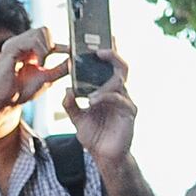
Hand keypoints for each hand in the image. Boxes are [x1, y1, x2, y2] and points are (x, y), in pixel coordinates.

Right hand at [0, 26, 70, 109]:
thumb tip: (73, 61)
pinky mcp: (11, 48)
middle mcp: (20, 44)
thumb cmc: (20, 91)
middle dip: (52, 44)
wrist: (5, 101)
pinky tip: (38, 64)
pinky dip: (40, 52)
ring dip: (46, 49)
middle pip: (44, 30)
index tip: (71, 52)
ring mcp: (14, 44)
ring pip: (40, 32)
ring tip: (42, 64)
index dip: (62, 44)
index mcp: (27, 49)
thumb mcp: (47, 78)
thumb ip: (59, 69)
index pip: (47, 38)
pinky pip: (32, 41)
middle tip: (49, 61)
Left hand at [63, 43, 136, 165]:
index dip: (107, 51)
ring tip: (89, 74)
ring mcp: (126, 102)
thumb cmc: (95, 136)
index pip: (109, 66)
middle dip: (112, 54)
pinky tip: (92, 99)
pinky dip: (104, 96)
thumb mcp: (77, 118)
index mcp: (107, 90)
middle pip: (120, 66)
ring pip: (120, 80)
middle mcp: (119, 92)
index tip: (98, 38)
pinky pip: (118, 98)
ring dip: (104, 76)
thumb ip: (70, 103)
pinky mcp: (129, 113)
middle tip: (99, 49)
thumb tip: (66, 89)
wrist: (105, 158)